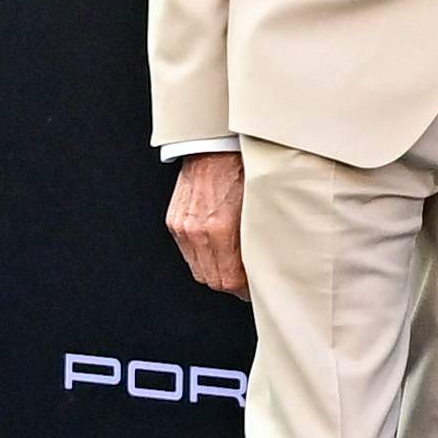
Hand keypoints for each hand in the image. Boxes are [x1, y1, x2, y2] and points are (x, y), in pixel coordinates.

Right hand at [165, 152, 247, 298]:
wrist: (215, 146)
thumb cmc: (242, 171)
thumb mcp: (258, 207)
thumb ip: (257, 241)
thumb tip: (263, 266)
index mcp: (219, 229)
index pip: (227, 280)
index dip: (243, 290)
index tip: (254, 290)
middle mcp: (195, 230)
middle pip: (211, 279)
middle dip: (230, 284)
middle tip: (247, 282)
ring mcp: (181, 226)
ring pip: (198, 268)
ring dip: (215, 272)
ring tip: (234, 268)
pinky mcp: (174, 220)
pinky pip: (187, 252)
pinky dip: (203, 257)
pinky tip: (218, 251)